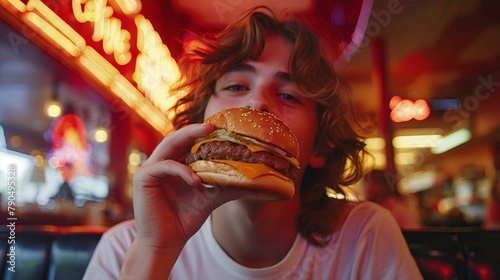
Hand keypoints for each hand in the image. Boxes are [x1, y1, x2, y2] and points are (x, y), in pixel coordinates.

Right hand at [131, 123, 254, 249]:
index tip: (222, 128)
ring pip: (169, 144)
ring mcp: (150, 168)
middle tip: (213, 125)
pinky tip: (197, 180)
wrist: (167, 242)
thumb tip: (257, 182)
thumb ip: (228, 186)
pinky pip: (164, 166)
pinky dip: (182, 170)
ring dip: (188, 138)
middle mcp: (161, 162)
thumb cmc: (185, 219)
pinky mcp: (143, 177)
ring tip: (208, 134)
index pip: (187, 142)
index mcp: (174, 164)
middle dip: (195, 129)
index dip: (202, 134)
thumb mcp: (211, 198)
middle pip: (177, 137)